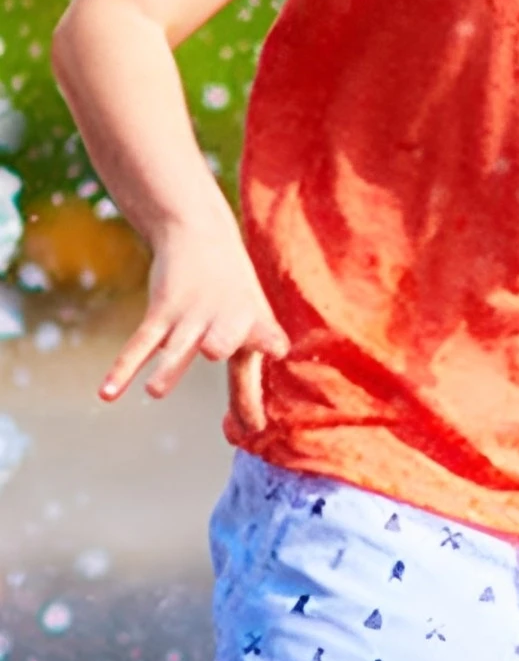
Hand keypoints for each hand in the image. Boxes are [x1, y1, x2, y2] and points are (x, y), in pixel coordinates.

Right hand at [99, 207, 288, 433]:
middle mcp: (227, 319)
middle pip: (226, 336)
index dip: (267, 357)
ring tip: (155, 392)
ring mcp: (192, 315)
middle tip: (213, 352)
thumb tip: (252, 426)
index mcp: (257, 324)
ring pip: (178, 344)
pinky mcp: (163, 311)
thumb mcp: (254, 317)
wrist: (200, 234)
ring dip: (167, 366)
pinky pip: (141, 343)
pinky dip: (123, 368)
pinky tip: (108, 393)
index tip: (260, 408)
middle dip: (221, 343)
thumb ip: (251, 366)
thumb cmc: (234, 292)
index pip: (266, 344)